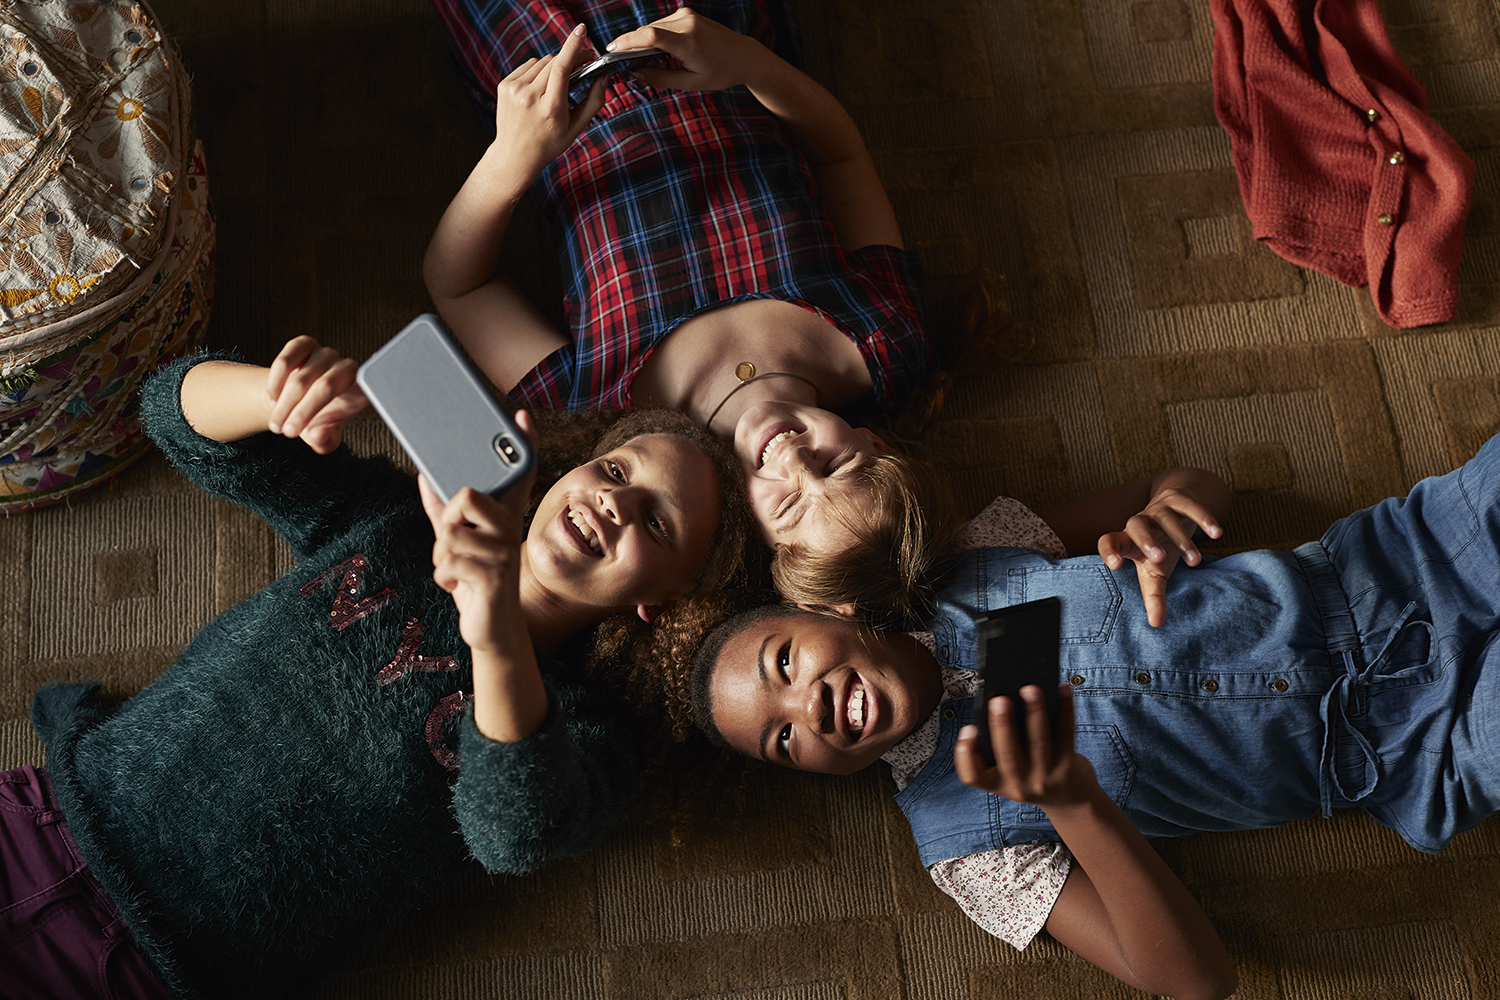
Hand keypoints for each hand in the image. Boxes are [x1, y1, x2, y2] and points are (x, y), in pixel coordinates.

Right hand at [265, 336, 367, 453]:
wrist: (294, 403)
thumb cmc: (316, 420)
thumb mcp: (323, 437)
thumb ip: (326, 440)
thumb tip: (321, 436)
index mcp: (359, 390)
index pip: (367, 386)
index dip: (368, 381)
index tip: (365, 381)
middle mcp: (346, 367)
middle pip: (326, 387)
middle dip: (302, 412)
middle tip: (287, 432)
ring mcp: (325, 354)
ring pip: (301, 377)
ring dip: (284, 403)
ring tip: (277, 423)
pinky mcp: (304, 345)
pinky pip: (285, 362)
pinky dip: (275, 383)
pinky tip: (273, 399)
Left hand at [418, 412, 538, 652]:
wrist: (491, 628)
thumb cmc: (473, 579)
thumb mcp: (456, 542)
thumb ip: (441, 512)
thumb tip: (424, 477)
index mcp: (505, 516)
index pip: (519, 475)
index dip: (524, 445)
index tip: (523, 416)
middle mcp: (510, 529)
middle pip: (466, 495)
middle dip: (447, 520)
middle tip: (456, 542)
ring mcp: (505, 553)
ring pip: (448, 535)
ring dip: (440, 557)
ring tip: (457, 571)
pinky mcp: (494, 578)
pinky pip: (447, 562)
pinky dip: (442, 577)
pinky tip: (458, 587)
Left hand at [488, 24, 605, 187]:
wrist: (516, 154)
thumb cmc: (549, 142)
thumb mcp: (576, 127)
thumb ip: (594, 102)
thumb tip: (603, 77)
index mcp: (550, 108)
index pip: (562, 68)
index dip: (573, 46)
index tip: (581, 31)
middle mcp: (529, 96)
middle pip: (554, 62)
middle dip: (570, 58)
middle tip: (583, 62)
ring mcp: (514, 90)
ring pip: (542, 61)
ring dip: (554, 66)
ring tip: (557, 85)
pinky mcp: (505, 85)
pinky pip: (528, 66)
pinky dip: (538, 71)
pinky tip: (540, 87)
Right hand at [606, 7, 773, 91]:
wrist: (743, 56)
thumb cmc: (720, 72)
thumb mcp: (691, 82)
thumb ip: (661, 79)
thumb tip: (636, 74)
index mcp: (689, 43)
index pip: (651, 37)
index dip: (627, 42)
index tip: (612, 50)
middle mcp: (687, 24)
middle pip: (647, 31)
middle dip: (631, 44)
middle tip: (620, 60)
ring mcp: (687, 16)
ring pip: (653, 26)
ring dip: (642, 41)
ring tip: (636, 58)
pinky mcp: (687, 14)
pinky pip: (662, 24)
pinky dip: (654, 36)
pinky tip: (653, 49)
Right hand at [954, 684, 1096, 809]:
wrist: (1069, 799)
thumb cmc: (1031, 774)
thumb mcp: (1010, 771)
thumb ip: (1000, 745)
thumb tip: (1004, 701)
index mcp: (996, 782)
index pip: (971, 776)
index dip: (965, 754)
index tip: (968, 729)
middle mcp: (1018, 784)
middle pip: (1007, 754)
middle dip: (1002, 725)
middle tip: (999, 700)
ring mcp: (1044, 777)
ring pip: (1038, 742)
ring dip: (1034, 713)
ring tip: (1031, 689)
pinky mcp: (1067, 767)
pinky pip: (1065, 734)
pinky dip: (1065, 710)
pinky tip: (1063, 690)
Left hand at [1097, 485, 1222, 627]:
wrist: (1175, 509)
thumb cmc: (1160, 547)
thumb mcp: (1155, 572)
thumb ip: (1153, 596)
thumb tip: (1156, 624)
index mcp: (1128, 540)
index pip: (1109, 540)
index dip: (1109, 550)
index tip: (1115, 565)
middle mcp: (1140, 522)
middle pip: (1136, 525)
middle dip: (1147, 541)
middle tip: (1161, 559)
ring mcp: (1159, 508)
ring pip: (1166, 519)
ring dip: (1181, 539)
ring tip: (1195, 561)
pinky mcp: (1180, 499)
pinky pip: (1190, 506)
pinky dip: (1203, 518)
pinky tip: (1217, 533)